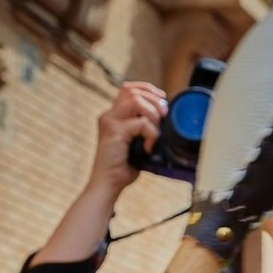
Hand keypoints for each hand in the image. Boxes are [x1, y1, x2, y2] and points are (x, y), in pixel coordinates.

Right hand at [88, 81, 169, 195]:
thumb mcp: (137, 142)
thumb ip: (144, 126)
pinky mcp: (113, 131)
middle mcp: (109, 115)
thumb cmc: (124, 167)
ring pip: (136, 101)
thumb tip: (165, 116)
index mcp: (113, 116)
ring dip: (152, 114)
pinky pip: (141, 123)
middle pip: (132, 91)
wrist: (108, 184)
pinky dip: (151, 134)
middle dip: (154, 100)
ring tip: (155, 132)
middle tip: (164, 116)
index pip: (128, 88)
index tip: (162, 98)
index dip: (147, 89)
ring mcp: (109, 122)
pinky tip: (148, 147)